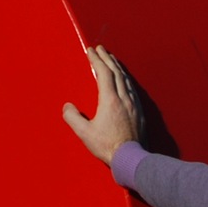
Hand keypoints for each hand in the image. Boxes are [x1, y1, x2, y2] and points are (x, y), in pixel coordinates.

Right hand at [61, 45, 141, 162]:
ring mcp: (134, 104)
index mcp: (110, 100)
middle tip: (100, 49)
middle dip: (107, 58)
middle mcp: (124, 98)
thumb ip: (73, 118)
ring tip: (112, 59)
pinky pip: (133, 88)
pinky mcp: (139, 111)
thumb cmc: (108, 147)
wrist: (131, 158)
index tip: (91, 51)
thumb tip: (67, 107)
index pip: (104, 73)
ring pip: (126, 79)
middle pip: (116, 71)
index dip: (96, 60)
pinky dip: (126, 79)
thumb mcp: (85, 133)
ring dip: (117, 66)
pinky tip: (125, 80)